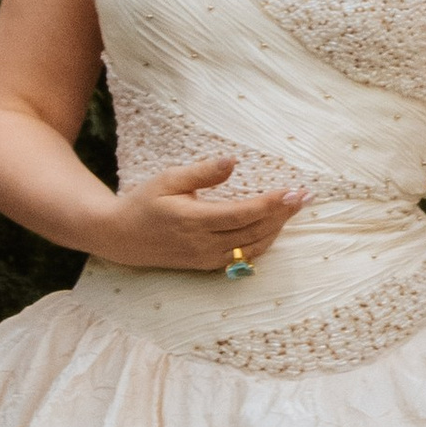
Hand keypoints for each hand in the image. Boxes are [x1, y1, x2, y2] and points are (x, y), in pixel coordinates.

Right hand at [87, 154, 311, 274]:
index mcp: (193, 220)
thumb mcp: (168, 179)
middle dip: (283, 214)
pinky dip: (262, 243)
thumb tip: (233, 161)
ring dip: (277, 229)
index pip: (243, 214)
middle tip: (305, 196)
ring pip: (252, 248)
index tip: (294, 191)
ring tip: (294, 209)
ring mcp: (205, 258)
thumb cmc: (143, 203)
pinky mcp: (206, 265)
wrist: (119, 238)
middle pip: (254, 232)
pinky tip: (274, 228)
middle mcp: (203, 244)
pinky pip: (242, 258)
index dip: (272, 204)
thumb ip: (202, 173)